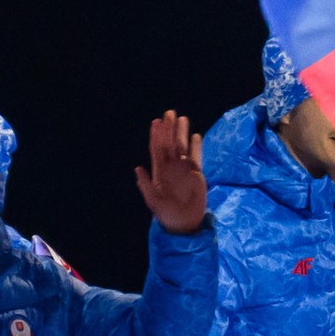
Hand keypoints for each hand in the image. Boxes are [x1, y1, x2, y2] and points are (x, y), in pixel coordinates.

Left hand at [135, 110, 207, 233]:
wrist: (183, 222)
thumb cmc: (166, 212)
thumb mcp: (153, 200)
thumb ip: (146, 185)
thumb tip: (138, 168)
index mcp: (159, 171)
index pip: (157, 149)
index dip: (156, 135)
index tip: (156, 122)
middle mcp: (171, 167)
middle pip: (170, 143)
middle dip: (169, 128)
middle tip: (169, 113)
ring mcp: (184, 169)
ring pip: (183, 146)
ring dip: (182, 133)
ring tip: (183, 119)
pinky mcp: (197, 173)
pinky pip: (197, 156)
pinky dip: (196, 146)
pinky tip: (196, 136)